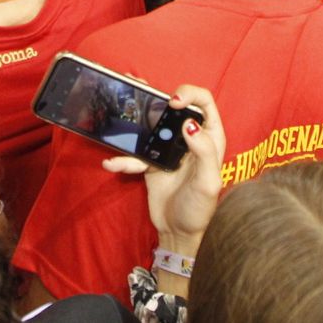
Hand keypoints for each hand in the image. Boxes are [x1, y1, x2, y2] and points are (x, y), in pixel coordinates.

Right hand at [102, 84, 226, 254]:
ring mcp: (169, 148)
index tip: (172, 101)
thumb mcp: (208, 183)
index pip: (204, 102)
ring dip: (134, 119)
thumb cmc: (200, 209)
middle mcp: (190, 138)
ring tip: (118, 110)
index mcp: (210, 138)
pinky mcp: (152, 161)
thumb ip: (204, 151)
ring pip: (151, 125)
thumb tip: (189, 123)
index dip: (190, 94)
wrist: (179, 233)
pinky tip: (112, 164)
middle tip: (139, 89)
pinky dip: (123, 159)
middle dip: (156, 96)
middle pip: (174, 107)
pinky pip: (135, 154)